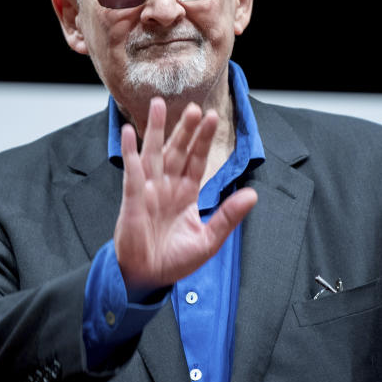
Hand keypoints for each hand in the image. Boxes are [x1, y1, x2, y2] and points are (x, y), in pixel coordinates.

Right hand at [115, 97, 258, 293]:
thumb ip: (228, 216)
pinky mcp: (132, 198)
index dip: (203, 140)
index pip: (197, 161)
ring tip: (158, 104)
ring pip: (153, 153)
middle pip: (177, 150)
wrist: (147, 277)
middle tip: (194, 107)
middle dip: (185, 129)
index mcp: (186, 194)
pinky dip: (129, 151)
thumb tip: (253, 195)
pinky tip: (128, 132)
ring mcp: (148, 190)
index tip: (212, 117)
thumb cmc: (173, 260)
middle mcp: (167, 187)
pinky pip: (131, 171)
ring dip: (154, 129)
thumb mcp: (208, 239)